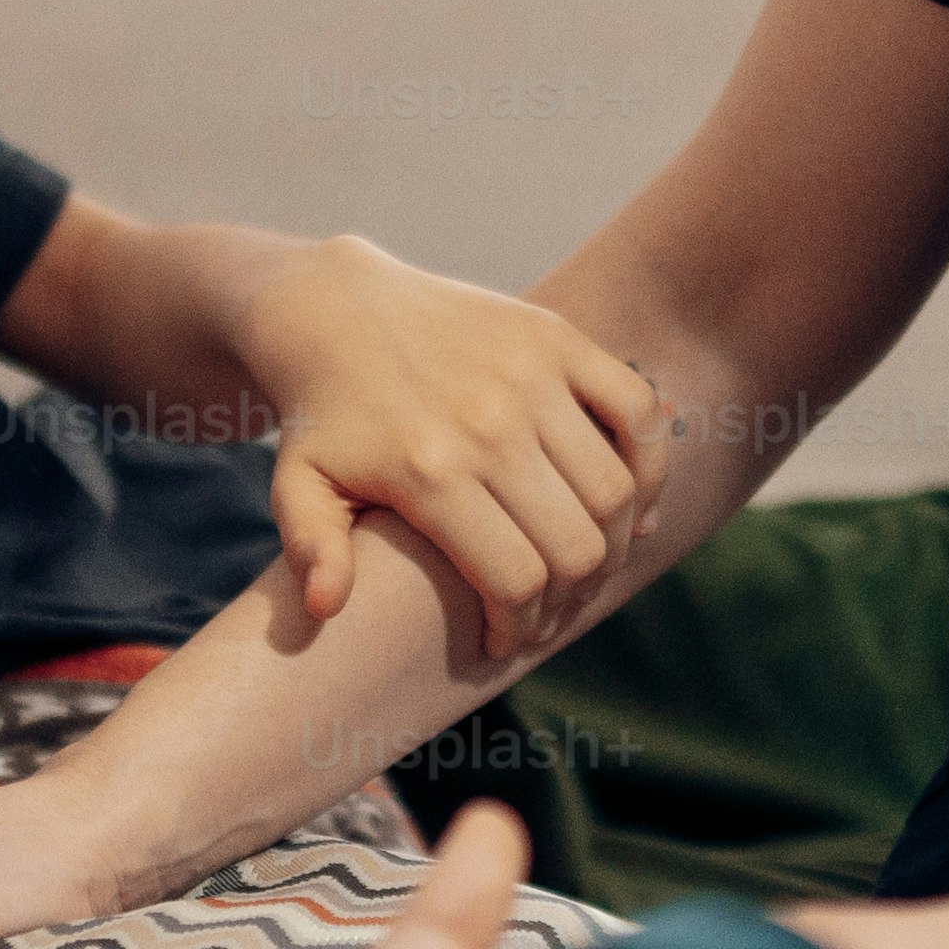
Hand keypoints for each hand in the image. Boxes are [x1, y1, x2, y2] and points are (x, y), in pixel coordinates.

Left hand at [225, 237, 676, 642]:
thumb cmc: (323, 418)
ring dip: (614, 545)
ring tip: (585, 566)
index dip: (523, 628)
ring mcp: (530, 376)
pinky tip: (631, 505)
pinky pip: (638, 412)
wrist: (335, 308)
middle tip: (550, 612)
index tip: (508, 640)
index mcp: (428, 472)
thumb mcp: (297, 487)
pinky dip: (651, 466)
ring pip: (614, 492)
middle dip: (571, 600)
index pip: (517, 580)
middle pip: (577, 547)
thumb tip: (326, 607)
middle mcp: (487, 423)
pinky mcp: (558, 338)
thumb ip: (314, 549)